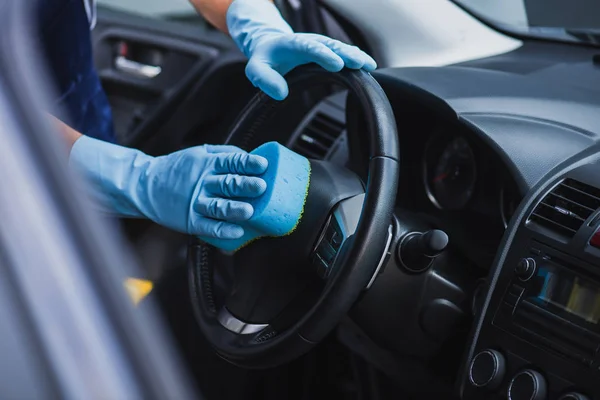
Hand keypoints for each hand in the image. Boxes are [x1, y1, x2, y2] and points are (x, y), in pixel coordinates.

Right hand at [143, 144, 267, 237]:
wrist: (145, 185)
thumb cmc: (179, 169)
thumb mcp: (199, 153)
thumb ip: (224, 154)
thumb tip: (250, 156)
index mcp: (207, 164)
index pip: (231, 162)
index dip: (247, 163)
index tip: (262, 164)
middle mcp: (202, 183)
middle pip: (226, 183)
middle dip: (245, 185)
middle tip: (261, 187)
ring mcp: (195, 203)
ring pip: (217, 207)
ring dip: (234, 209)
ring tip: (250, 211)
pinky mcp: (189, 221)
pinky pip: (208, 227)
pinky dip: (222, 230)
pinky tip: (236, 232)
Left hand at [245, 33, 376, 99]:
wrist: (270, 46)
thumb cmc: (265, 58)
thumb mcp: (255, 69)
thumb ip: (264, 79)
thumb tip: (281, 93)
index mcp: (293, 43)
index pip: (310, 47)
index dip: (324, 55)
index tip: (337, 65)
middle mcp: (310, 42)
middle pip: (331, 45)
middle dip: (346, 54)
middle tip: (360, 64)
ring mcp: (320, 46)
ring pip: (340, 48)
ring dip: (355, 56)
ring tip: (369, 65)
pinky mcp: (327, 52)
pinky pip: (343, 53)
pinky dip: (355, 58)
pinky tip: (368, 66)